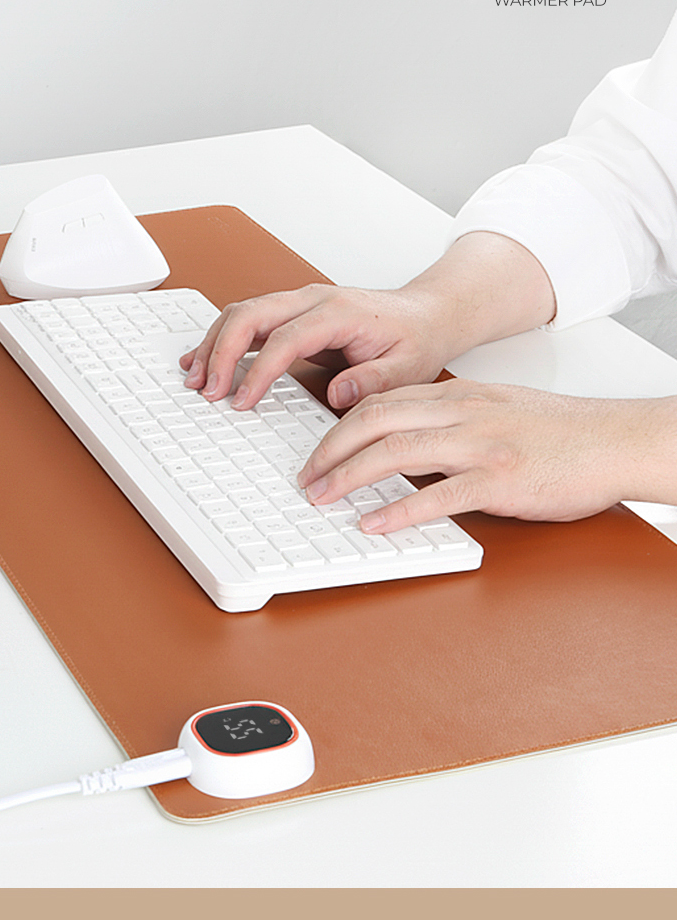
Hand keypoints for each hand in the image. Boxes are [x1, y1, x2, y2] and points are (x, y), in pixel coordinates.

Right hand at [179, 233, 556, 410]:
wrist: (427, 314)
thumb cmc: (417, 339)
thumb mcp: (408, 367)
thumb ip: (374, 381)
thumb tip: (339, 392)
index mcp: (338, 312)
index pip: (285, 339)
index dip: (257, 371)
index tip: (242, 401)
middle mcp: (313, 300)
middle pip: (250, 315)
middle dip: (221, 353)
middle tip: (207, 391)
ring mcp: (299, 304)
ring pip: (242, 314)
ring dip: (214, 345)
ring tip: (196, 379)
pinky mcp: (293, 315)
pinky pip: (249, 321)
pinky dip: (223, 340)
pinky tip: (205, 361)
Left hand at [297, 379, 676, 531]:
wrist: (612, 441)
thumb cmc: (557, 432)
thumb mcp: (494, 409)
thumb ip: (449, 418)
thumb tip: (404, 439)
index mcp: (456, 396)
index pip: (380, 402)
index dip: (338, 427)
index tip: (317, 450)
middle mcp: (460, 414)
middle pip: (374, 421)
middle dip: (329, 450)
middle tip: (306, 478)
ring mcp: (478, 445)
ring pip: (395, 452)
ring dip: (348, 477)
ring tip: (322, 498)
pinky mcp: (498, 480)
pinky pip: (436, 496)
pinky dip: (397, 510)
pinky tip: (372, 523)